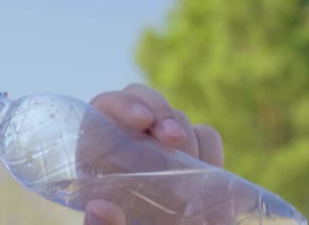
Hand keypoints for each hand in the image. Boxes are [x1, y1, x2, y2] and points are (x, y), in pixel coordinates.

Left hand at [82, 83, 223, 224]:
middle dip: (162, 113)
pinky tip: (208, 177)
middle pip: (142, 98)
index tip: (143, 120)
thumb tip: (99, 209)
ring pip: (176, 116)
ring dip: (187, 136)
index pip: (106, 106)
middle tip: (174, 139)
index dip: (123, 105)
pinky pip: (206, 136)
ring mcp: (162, 145)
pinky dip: (210, 151)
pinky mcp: (193, 155)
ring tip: (192, 170)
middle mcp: (128, 139)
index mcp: (97, 151)